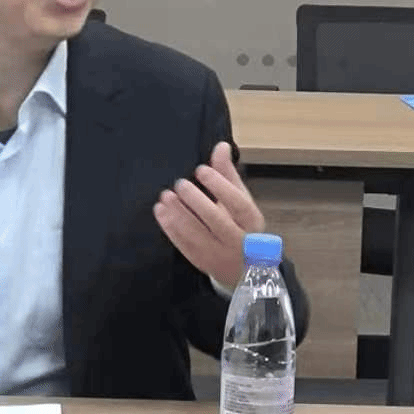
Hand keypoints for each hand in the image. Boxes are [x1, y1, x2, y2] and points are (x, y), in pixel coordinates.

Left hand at [153, 140, 264, 291]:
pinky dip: (170, 228)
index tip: (200, 169)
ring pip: (196, 234)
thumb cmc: (241, 225)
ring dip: (178, 214)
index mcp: (251, 221)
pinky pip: (184, 245)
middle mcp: (238, 240)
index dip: (219, 185)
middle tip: (179, 183)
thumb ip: (227, 174)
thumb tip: (220, 145)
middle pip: (216, 220)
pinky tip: (161, 212)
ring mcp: (219, 254)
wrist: (244, 267)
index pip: (237, 203)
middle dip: (195, 201)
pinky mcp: (201, 262)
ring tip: (165, 196)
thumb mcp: (240, 199)